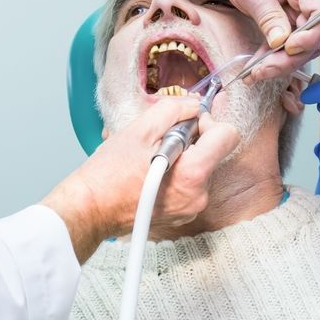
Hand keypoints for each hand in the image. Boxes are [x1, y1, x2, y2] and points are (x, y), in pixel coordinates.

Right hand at [41, 98, 240, 259]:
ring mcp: (191, 208)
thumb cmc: (109, 174)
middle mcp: (198, 195)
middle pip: (215, 152)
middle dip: (192, 140)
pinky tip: (153, 173)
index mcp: (192, 174)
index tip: (189, 123)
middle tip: (160, 142)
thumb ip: (173, 111)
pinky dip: (178, 173)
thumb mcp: (140, 129)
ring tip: (152, 160)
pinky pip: (192, 184)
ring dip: (184, 157)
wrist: (91, 208)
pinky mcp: (183, 214)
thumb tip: (193, 105)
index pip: (228, 136)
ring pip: (202, 167)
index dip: (210, 122)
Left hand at [208, 0, 319, 81]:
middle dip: (291, 56)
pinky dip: (275, 58)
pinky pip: (290, 45)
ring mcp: (303, 9)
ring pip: (305, 45)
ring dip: (282, 62)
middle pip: (315, 33)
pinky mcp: (292, 21)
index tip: (290, 47)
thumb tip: (281, 42)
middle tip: (264, 69)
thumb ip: (268, 14)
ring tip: (256, 72)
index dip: (312, 33)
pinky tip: (258, 68)